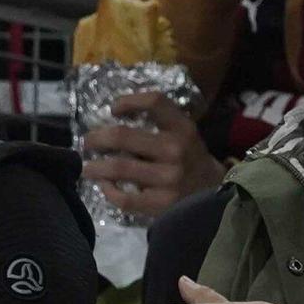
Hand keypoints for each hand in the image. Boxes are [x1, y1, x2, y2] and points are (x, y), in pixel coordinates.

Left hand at [80, 93, 225, 217]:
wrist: (216, 193)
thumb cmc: (192, 160)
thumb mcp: (185, 135)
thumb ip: (159, 124)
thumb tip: (114, 117)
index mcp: (183, 128)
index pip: (154, 102)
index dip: (128, 101)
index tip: (114, 109)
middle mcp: (176, 150)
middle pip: (122, 136)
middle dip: (95, 138)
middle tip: (88, 143)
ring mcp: (169, 178)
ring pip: (117, 168)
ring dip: (93, 167)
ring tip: (88, 168)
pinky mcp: (161, 203)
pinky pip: (123, 197)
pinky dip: (108, 190)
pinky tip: (105, 186)